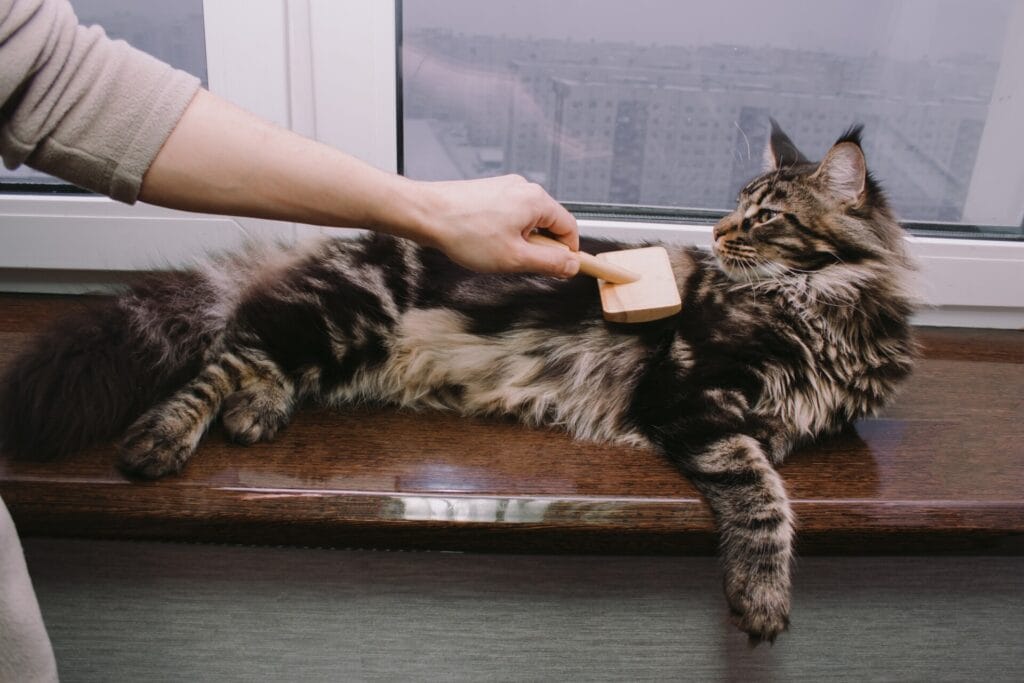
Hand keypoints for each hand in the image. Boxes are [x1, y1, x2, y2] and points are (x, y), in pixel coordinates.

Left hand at [414, 175, 579, 277]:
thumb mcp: (515, 258)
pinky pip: (509, 214)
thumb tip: (573, 265)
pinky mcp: (489, 191)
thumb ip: (550, 262)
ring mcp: (505, 187)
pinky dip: (505, 231)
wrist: (426, 214)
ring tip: (497, 252)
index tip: (561, 269)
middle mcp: (523, 188)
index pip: (569, 227)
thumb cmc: (465, 232)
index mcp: (536, 200)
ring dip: (520, 240)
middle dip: (540, 246)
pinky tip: (486, 241)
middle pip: (548, 222)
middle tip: (520, 264)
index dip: (568, 253)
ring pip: (527, 220)